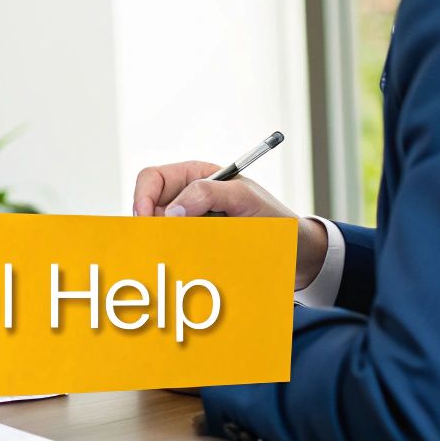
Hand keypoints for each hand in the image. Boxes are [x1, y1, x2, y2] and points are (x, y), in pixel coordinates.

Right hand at [132, 160, 327, 290]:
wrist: (296, 254)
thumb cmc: (274, 218)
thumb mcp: (245, 197)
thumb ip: (208, 193)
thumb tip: (171, 210)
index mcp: (195, 177)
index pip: (152, 179)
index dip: (143, 196)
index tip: (147, 218)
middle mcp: (187, 200)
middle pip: (148, 208)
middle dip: (150, 225)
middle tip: (161, 242)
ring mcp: (190, 226)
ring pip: (159, 235)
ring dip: (167, 244)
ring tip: (189, 253)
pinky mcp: (195, 249)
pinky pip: (175, 254)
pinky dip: (178, 259)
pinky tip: (192, 263)